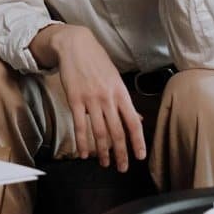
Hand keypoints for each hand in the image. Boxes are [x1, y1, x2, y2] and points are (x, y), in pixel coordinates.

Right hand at [32, 24, 145, 171]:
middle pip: (117, 131)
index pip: (133, 121)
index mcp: (121, 92)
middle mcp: (108, 97)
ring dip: (102, 151)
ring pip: (99, 132)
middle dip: (121, 152)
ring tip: (104, 163)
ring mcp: (91, 99)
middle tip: (122, 167)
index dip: (137, 141)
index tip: (139, 156)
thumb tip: (138, 119)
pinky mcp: (75, 100)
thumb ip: (125, 101)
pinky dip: (82, 142)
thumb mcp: (115, 79)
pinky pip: (80, 125)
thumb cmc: (97, 61)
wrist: (75, 45)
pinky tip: (84, 153)